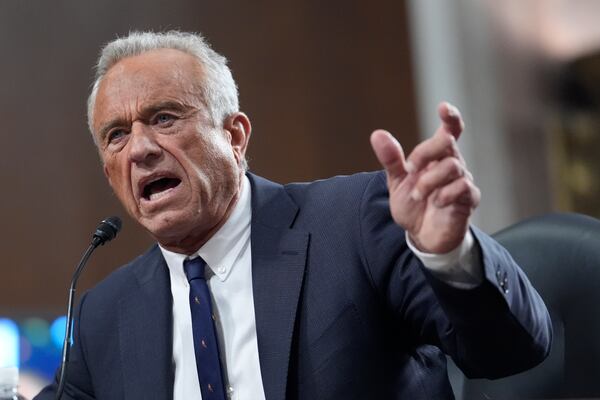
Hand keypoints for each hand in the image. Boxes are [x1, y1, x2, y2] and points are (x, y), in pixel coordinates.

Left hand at [370, 102, 479, 253]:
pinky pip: (463, 187)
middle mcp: (452, 164)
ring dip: (429, 181)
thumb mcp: (396, 181)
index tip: (443, 108)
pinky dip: (444, 194)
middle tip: (411, 170)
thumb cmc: (413, 205)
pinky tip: (436, 203)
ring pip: (453, 165)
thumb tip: (377, 134)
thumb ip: (391, 159)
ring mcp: (463, 180)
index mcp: (436, 156)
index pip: (450, 131)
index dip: (450, 117)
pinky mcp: (468, 199)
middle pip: (447, 143)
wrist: (422, 235)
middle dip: (425, 153)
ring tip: (418, 195)